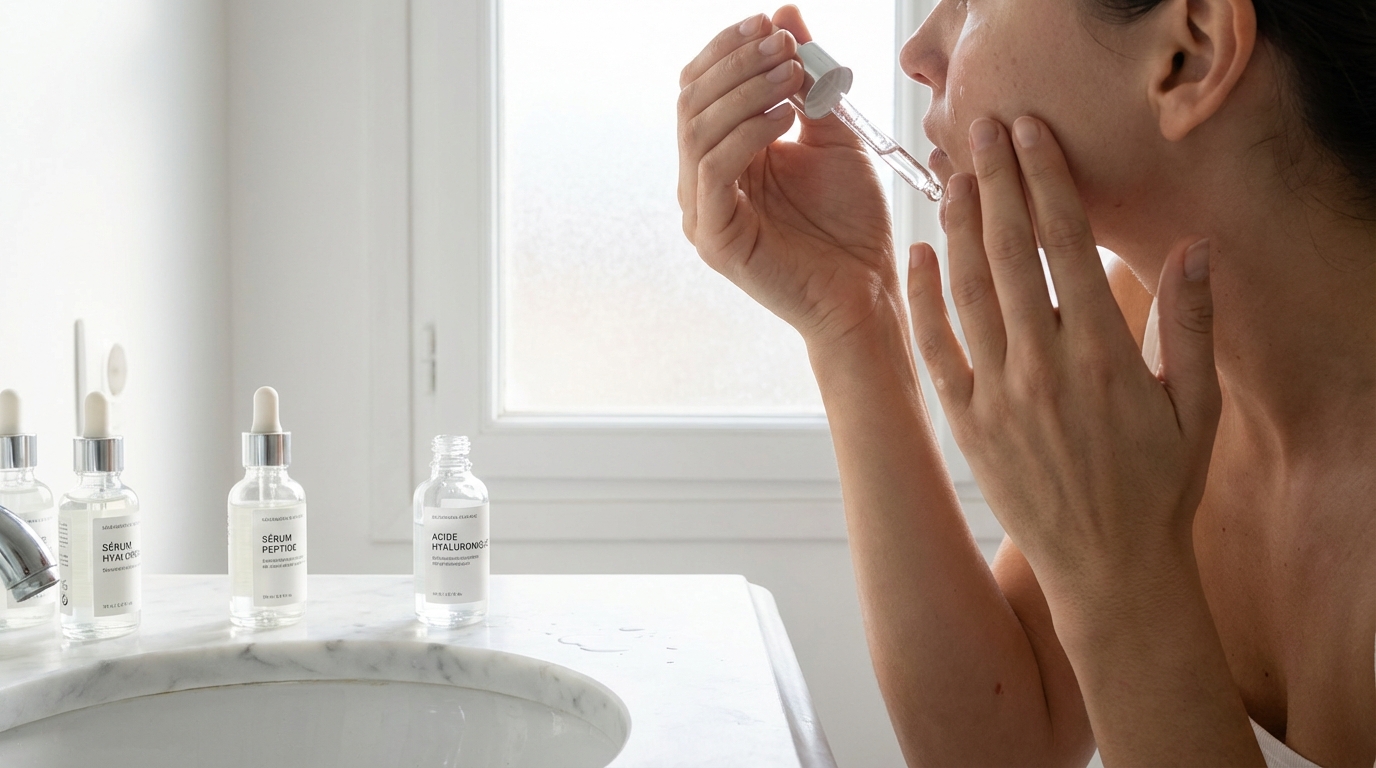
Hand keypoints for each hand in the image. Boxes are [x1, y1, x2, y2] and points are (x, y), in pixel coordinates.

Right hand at [678, 6, 895, 343]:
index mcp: (723, 155)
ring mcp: (702, 212)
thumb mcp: (831, 133)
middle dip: (739, 62)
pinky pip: (713, 171)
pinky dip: (747, 133)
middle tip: (786, 45)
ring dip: (746, 90)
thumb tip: (784, 13)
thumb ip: (806, 79)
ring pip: (698, 130)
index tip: (772, 23)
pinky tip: (785, 116)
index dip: (729, 49)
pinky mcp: (715, 239)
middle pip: (692, 101)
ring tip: (793, 74)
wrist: (867, 289)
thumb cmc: (851, 222)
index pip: (700, 87)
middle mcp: (702, 181)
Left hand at [906, 116, 1221, 615]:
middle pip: (1009, 254)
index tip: (1032, 134)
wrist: (1109, 568)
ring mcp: (998, 395)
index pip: (1066, 246)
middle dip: (995, 183)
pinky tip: (917, 257)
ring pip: (967, 293)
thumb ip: (1191, 325)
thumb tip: (1193, 250)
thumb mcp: (1197, 407)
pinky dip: (922, 301)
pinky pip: (936, 350)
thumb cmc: (1159, 486)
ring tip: (952, 176)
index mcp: (1102, 354)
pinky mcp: (967, 423)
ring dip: (956, 228)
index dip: (1046, 181)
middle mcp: (1043, 367)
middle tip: (982, 129)